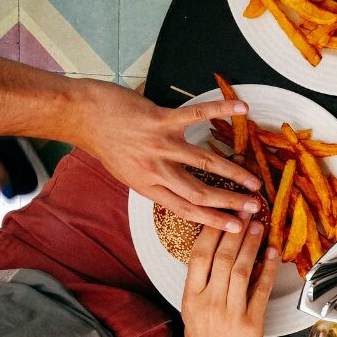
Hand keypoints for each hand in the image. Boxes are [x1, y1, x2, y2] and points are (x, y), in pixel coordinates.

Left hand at [72, 79, 262, 231]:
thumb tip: (180, 190)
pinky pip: (196, 115)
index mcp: (148, 186)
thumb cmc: (105, 143)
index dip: (214, 220)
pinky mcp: (161, 120)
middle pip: (200, 192)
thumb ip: (154, 182)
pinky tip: (242, 109)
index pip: (186, 209)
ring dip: (233, 173)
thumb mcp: (127, 173)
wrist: (81, 116)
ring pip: (204, 162)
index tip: (236, 227)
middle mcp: (156, 170)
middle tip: (254, 207)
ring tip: (254, 181)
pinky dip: (221, 110)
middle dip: (230, 202)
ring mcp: (160, 144)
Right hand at [181, 216, 278, 336]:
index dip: (212, 231)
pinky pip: (261, 291)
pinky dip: (269, 270)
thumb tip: (219, 246)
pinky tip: (273, 253)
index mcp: (191, 296)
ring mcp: (231, 313)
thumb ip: (202, 280)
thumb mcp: (192, 307)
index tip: (223, 213)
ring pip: (242, 271)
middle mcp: (209, 302)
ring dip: (252, 245)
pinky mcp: (251, 323)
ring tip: (259, 226)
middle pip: (223, 259)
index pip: (199, 256)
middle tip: (246, 211)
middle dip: (236, 231)